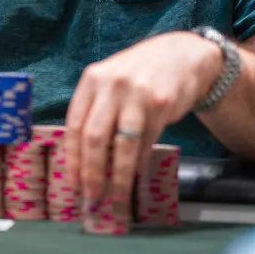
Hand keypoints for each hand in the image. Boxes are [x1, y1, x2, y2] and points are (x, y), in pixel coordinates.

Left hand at [64, 31, 222, 210]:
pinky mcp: (161, 104)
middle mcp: (112, 85)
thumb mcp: (111, 81)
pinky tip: (135, 175)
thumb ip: (97, 110)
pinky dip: (139, 163)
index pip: (75, 124)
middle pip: (94, 137)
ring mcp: (137, 94)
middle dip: (91, 173)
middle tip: (92, 198)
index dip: (73, 157)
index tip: (73, 183)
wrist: (182, 55)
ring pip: (122, 145)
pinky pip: (146, 142)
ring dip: (118, 177)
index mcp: (93, 79)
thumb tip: (84, 159)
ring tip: (116, 198)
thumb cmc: (139, 74)